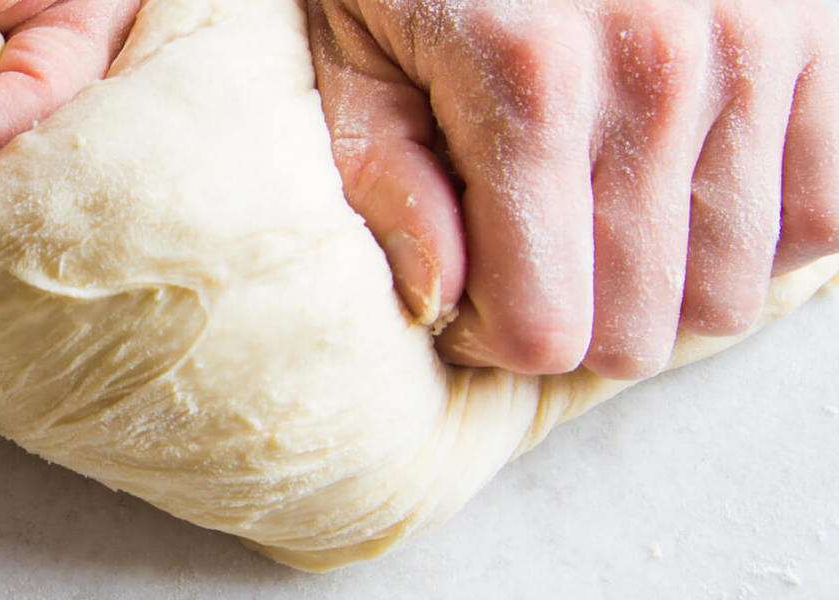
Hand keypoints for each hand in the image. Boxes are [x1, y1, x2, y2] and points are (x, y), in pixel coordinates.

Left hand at [307, 0, 838, 377]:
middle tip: (527, 259)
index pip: (543, 327)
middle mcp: (659, 69)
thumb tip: (441, 302)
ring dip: (661, 282)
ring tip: (598, 218)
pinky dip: (760, 229)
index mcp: (527, 80)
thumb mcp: (351, 45)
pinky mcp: (821, 31)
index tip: (465, 292)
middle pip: (642, 328)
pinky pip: (829, 211)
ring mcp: (756, 46)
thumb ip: (385, 177)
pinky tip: (682, 189)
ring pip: (734, 288)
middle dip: (572, 317)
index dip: (492, 333)